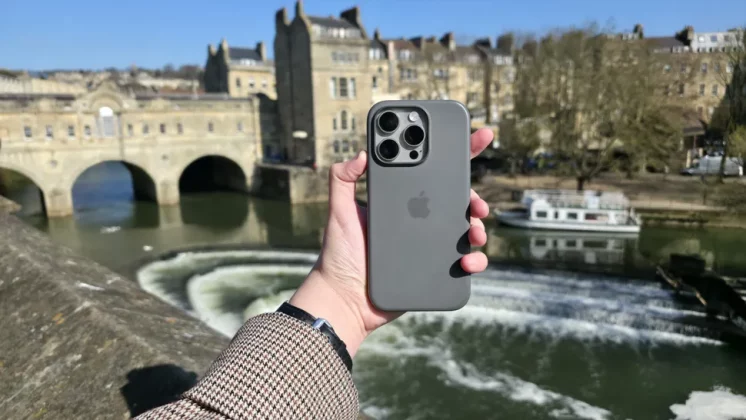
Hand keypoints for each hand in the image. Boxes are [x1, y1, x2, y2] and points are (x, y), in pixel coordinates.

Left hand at [290, 128, 493, 356]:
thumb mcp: (338, 211)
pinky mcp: (437, 271)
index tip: (477, 137)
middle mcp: (420, 221)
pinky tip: (467, 260)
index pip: (431, 172)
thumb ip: (342, 179)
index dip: (456, 154)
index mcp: (402, 202)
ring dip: (478, 227)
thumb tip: (362, 152)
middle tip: (475, 202)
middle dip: (474, 196)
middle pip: (457, 201)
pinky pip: (465, 263)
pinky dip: (474, 259)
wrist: (345, 299)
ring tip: (473, 230)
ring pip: (466, 230)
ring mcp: (431, 246)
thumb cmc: (339, 255)